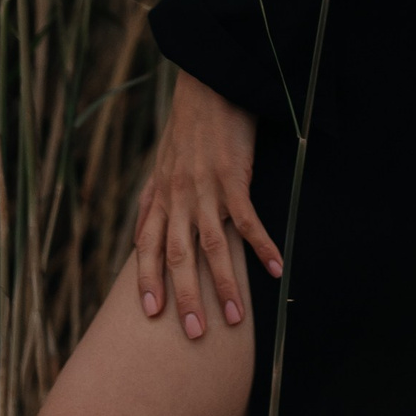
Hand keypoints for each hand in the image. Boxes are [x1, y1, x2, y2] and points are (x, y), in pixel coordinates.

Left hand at [134, 72, 282, 337]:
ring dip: (224, 284)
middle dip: (185, 297)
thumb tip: (140, 232)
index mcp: (161, 194)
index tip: (151, 314)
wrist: (209, 81)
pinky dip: (261, 246)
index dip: (147, 280)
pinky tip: (276, 269)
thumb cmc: (189, 124)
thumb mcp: (161, 162)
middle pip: (177, 256)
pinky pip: (247, 220)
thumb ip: (152, 200)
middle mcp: (178, 195)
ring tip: (236, 318)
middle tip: (194, 334)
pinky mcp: (232, 175)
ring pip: (212, 246)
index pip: (147, 246)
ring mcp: (205, 187)